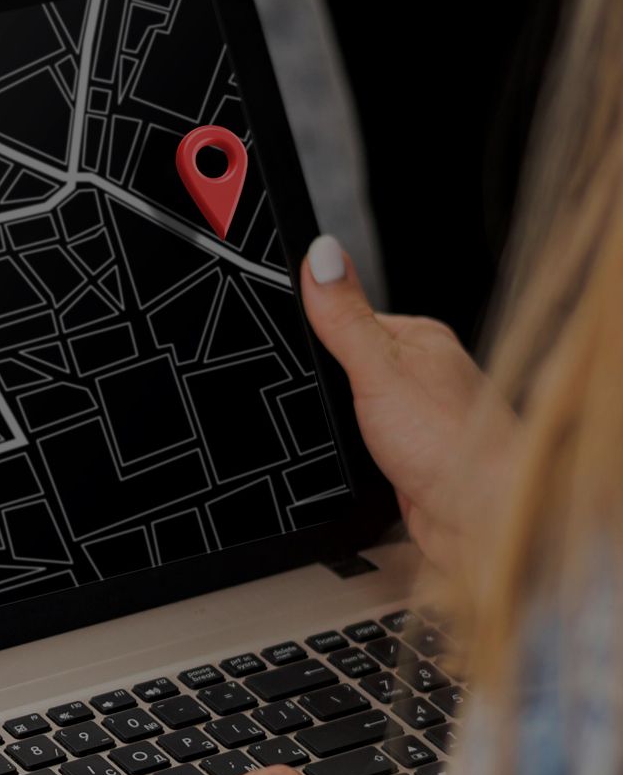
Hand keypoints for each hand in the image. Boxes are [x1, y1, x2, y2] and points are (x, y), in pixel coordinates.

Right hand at [300, 235, 514, 582]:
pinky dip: (345, 456)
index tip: (293, 352)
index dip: (313, 336)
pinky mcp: (404, 460)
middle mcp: (421, 377)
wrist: (480, 520)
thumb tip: (320, 255)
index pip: (347, 319)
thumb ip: (343, 318)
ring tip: (335, 437)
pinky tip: (346, 463)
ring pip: (349, 412)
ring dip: (334, 428)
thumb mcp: (379, 369)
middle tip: (315, 404)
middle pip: (344, 368)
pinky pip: (357, 448)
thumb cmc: (451, 444)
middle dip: (321, 388)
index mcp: (419, 339)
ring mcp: (413, 420)